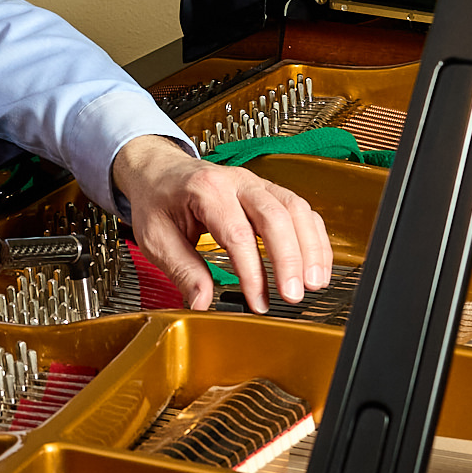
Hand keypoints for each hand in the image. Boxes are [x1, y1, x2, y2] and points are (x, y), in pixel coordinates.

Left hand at [111, 135, 331, 312]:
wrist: (159, 170)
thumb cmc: (158, 200)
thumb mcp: (156, 237)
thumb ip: (182, 270)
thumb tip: (203, 302)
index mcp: (206, 190)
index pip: (237, 233)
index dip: (252, 272)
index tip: (258, 301)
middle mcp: (236, 182)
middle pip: (275, 216)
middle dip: (289, 260)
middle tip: (292, 295)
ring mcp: (256, 183)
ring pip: (295, 209)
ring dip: (309, 248)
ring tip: (313, 283)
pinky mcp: (269, 191)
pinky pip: (300, 210)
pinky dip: (313, 237)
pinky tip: (315, 264)